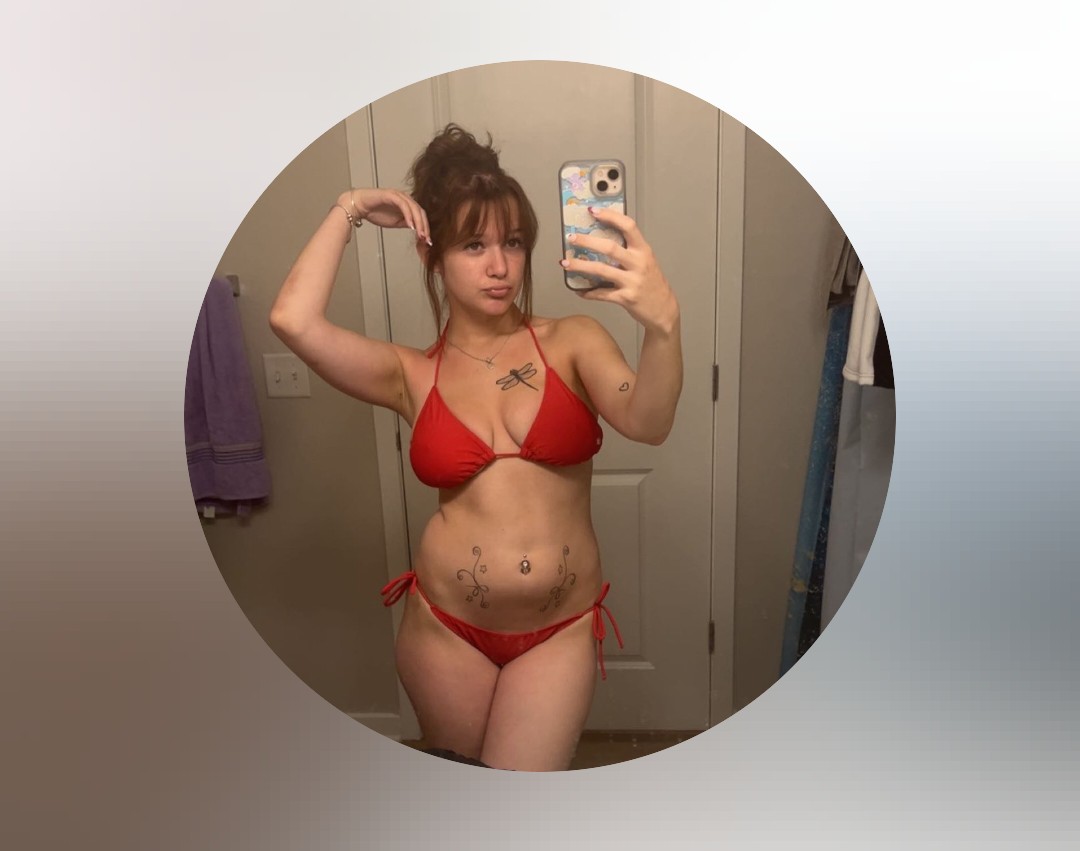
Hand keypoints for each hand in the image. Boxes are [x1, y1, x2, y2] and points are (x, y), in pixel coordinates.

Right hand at [342, 188, 431, 244]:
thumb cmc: (375, 212)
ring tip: (420, 234)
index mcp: (407, 204)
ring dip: (418, 222)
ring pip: (414, 208)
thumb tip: (418, 229)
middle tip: (426, 239)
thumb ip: (406, 223)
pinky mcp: (392, 195)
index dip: (426, 228)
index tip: (428, 241)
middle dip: (425, 226)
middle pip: (421, 212)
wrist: (359, 206)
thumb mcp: (395, 222)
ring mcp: (399, 196)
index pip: (421, 216)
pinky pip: (403, 205)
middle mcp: (405, 198)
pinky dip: (408, 215)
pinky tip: (410, 226)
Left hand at [560, 207, 678, 331]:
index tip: (593, 211)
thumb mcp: (645, 261)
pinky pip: (602, 294)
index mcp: (643, 250)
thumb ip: (628, 250)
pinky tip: (579, 290)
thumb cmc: (652, 283)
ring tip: (565, 263)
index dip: (610, 216)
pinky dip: (588, 292)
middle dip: (587, 241)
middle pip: (610, 248)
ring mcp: (633, 281)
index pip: (628, 226)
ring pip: (601, 270)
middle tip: (571, 238)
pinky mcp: (626, 298)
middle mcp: (639, 264)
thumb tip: (600, 239)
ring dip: (580, 266)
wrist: (663, 309)